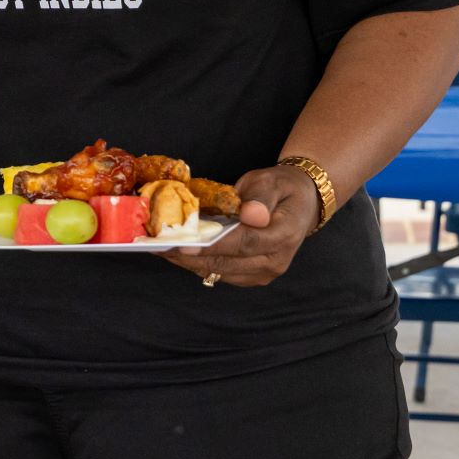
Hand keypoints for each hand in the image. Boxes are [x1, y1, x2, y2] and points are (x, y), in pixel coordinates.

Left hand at [163, 164, 322, 287]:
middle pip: (227, 263)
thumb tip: (251, 215)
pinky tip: (177, 253)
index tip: (184, 244)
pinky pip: (221, 273)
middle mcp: (276, 261)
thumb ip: (260, 198)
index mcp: (284, 235)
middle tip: (158, 247)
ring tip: (160, 249)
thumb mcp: (271, 181)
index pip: (244, 243)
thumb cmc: (281, 188)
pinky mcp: (253, 277)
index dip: (213, 245)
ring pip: (220, 272)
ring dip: (188, 262)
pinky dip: (198, 263)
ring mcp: (264, 273)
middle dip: (189, 257)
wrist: (300, 204)